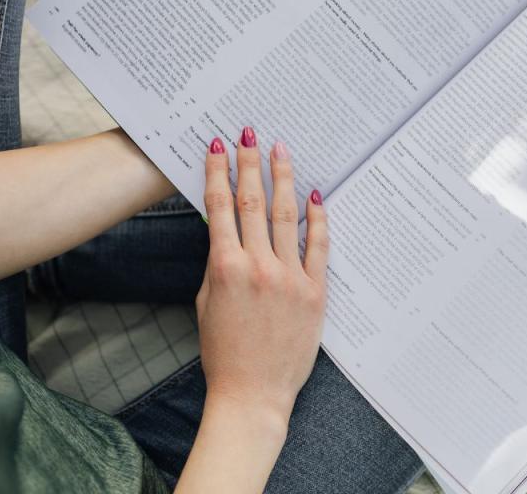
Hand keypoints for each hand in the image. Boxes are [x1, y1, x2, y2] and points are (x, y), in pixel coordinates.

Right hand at [197, 127, 326, 428]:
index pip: (220, 208)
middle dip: (249, 163)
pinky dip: (317, 218)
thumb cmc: (224, 352)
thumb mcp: (208, 302)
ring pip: (286, 216)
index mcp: (225, 268)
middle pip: (253, 202)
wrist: (252, 393)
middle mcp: (258, 267)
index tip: (216, 146)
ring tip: (280, 150)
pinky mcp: (315, 291)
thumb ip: (220, 263)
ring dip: (282, 178)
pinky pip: (318, 246)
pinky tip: (315, 194)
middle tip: (248, 133)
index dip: (217, 173)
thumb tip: (228, 229)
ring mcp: (289, 277)